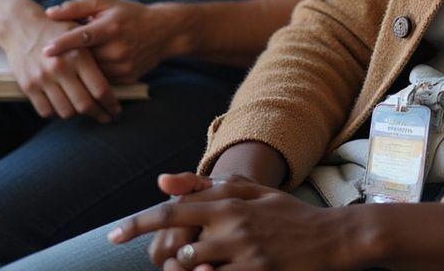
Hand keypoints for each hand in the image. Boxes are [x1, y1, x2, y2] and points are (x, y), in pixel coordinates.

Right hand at [0, 6, 119, 123]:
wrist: (22, 25)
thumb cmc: (57, 28)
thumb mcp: (81, 33)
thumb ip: (96, 55)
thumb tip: (114, 78)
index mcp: (78, 55)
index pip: (99, 88)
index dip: (110, 103)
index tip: (115, 109)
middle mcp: (61, 69)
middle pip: (84, 104)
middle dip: (99, 114)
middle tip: (106, 117)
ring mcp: (43, 79)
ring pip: (65, 111)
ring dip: (78, 115)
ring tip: (86, 112)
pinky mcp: (28, 86)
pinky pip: (45, 111)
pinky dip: (56, 114)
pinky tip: (65, 107)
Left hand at [43, 0, 174, 80]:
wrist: (163, 31)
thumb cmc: (128, 14)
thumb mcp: (106, 2)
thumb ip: (77, 6)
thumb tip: (50, 12)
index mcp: (110, 26)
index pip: (82, 36)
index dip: (63, 43)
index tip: (45, 50)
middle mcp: (117, 47)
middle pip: (84, 58)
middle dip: (69, 58)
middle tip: (52, 59)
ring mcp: (123, 65)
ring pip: (91, 73)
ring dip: (81, 69)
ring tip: (71, 63)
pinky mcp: (128, 77)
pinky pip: (102, 81)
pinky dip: (94, 76)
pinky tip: (90, 69)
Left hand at [108, 175, 357, 270]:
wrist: (330, 238)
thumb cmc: (286, 214)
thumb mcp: (250, 191)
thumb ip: (205, 184)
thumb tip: (161, 180)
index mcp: (228, 201)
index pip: (171, 212)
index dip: (137, 224)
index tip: (113, 236)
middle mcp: (233, 225)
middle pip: (177, 246)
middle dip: (165, 258)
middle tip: (169, 261)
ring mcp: (245, 253)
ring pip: (193, 268)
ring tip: (200, 266)